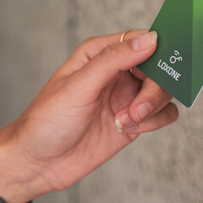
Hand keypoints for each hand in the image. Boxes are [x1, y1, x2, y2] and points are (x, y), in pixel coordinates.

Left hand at [0, 30, 177, 202]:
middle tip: (137, 108)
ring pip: (163, 91)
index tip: (164, 66)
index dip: (156, 50)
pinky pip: (163, 114)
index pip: (140, 40)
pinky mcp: (133, 120)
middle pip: (158, 67)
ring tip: (125, 121)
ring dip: (151, 107)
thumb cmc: (48, 119)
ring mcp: (126, 96)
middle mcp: (117, 71)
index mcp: (100, 53)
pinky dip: (154, 122)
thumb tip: (149, 38)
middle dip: (153, 88)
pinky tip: (127, 129)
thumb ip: (114, 60)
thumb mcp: (79, 85)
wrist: (38, 163)